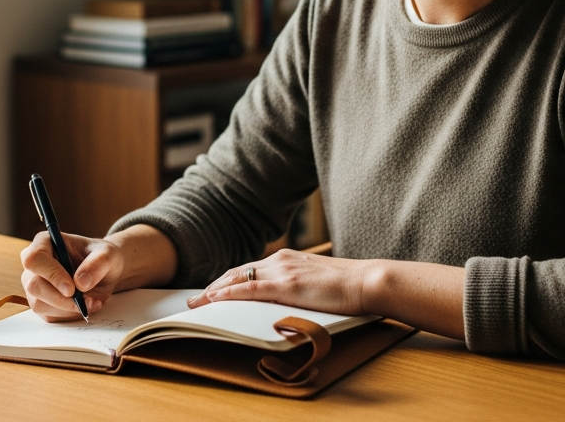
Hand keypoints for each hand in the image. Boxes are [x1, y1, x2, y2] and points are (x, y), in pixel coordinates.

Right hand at [19, 231, 124, 321]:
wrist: (104, 274)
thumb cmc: (102, 257)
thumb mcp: (108, 255)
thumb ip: (97, 264)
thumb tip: (80, 283)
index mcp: (44, 243)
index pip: (34, 259)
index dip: (51, 274)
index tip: (72, 288)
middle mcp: (35, 265)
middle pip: (34, 285)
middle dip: (61, 298)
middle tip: (86, 300)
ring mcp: (35, 285)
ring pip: (40, 304)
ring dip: (68, 309)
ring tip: (92, 301)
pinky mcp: (42, 303)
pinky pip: (49, 315)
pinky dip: (70, 315)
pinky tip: (86, 306)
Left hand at [186, 248, 375, 314]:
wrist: (366, 281)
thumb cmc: (349, 287)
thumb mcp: (318, 284)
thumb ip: (300, 288)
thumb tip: (289, 303)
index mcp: (289, 259)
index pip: (251, 269)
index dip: (230, 280)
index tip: (214, 290)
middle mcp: (282, 260)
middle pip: (239, 272)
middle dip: (216, 286)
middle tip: (198, 299)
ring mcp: (283, 271)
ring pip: (239, 279)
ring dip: (215, 291)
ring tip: (198, 304)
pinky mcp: (286, 285)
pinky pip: (250, 289)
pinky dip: (229, 294)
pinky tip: (215, 300)